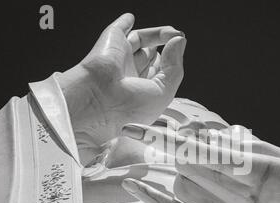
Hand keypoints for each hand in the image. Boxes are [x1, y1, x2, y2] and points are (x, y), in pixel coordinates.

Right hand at [56, 14, 186, 164]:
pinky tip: (131, 19)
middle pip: (150, 57)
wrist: (100, 100)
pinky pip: (119, 29)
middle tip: (177, 40)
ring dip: (158, 34)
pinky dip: (125, 22)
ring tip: (171, 31)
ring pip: (141, 41)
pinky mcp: (111, 43)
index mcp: (141, 93)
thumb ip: (175, 66)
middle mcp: (129, 77)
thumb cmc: (130, 107)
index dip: (171, 65)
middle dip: (167, 49)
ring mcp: (120, 59)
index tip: (179, 55)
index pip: (160, 75)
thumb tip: (178, 41)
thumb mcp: (165, 91)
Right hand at [121, 123, 279, 202]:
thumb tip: (212, 140)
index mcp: (251, 162)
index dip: (177, 132)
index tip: (144, 124)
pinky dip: (154, 200)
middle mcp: (232, 184)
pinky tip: (133, 185)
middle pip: (193, 162)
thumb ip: (253, 155)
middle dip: (203, 165)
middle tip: (238, 182)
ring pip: (186, 186)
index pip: (207, 141)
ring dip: (206, 189)